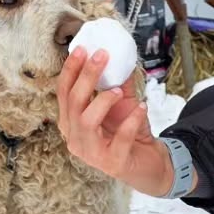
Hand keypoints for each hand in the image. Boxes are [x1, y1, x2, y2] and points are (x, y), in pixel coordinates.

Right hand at [56, 49, 173, 196]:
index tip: (82, 49)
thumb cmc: (129, 133)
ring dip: (103, 100)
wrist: (150, 163)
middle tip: (101, 56)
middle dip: (86, 76)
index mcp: (71, 122)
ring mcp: (91, 153)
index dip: (70, 70)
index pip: (63, 92)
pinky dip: (131, 120)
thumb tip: (119, 55)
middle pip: (73, 102)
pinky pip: (119, 138)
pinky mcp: (112, 163)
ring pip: (86, 121)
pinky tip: (142, 107)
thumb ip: (118, 82)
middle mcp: (75, 138)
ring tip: (120, 90)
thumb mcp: (122, 104)